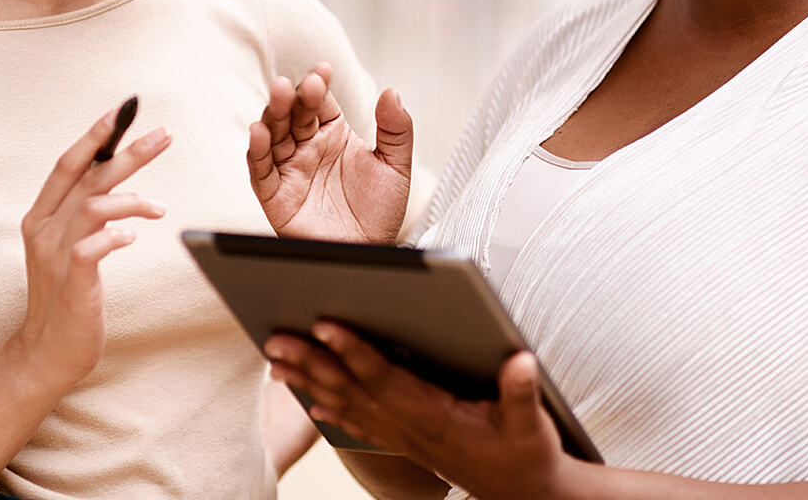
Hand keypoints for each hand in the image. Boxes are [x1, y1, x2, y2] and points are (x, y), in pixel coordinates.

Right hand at [11, 105, 170, 392]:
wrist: (45, 353)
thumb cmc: (66, 294)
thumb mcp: (69, 245)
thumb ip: (85, 211)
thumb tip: (115, 178)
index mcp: (41, 216)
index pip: (68, 164)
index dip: (95, 135)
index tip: (123, 109)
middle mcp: (44, 230)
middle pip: (87, 176)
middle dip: (127, 151)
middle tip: (165, 134)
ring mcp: (54, 256)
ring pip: (92, 206)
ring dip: (132, 199)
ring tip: (158, 207)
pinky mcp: (70, 283)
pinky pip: (90, 249)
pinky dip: (115, 236)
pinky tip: (133, 237)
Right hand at [248, 63, 411, 243]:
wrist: (370, 251)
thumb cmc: (380, 212)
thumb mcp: (396, 166)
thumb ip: (396, 129)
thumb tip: (392, 93)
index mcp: (334, 135)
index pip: (320, 103)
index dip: (318, 86)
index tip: (323, 72)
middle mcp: (308, 148)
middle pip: (293, 115)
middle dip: (294, 97)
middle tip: (299, 84)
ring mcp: (291, 170)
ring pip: (273, 136)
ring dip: (273, 114)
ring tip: (280, 96)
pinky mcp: (276, 196)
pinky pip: (261, 171)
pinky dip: (256, 152)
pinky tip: (259, 133)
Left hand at [265, 324, 575, 499]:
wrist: (527, 496)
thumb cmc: (527, 455)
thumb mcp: (532, 423)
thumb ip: (522, 391)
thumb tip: (521, 359)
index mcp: (435, 416)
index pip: (385, 378)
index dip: (354, 352)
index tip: (325, 325)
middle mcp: (411, 428)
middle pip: (352, 389)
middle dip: (312, 363)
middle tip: (275, 339)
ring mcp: (405, 439)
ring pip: (348, 406)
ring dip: (309, 382)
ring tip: (277, 360)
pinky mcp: (406, 444)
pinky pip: (360, 424)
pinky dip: (332, 410)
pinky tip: (311, 402)